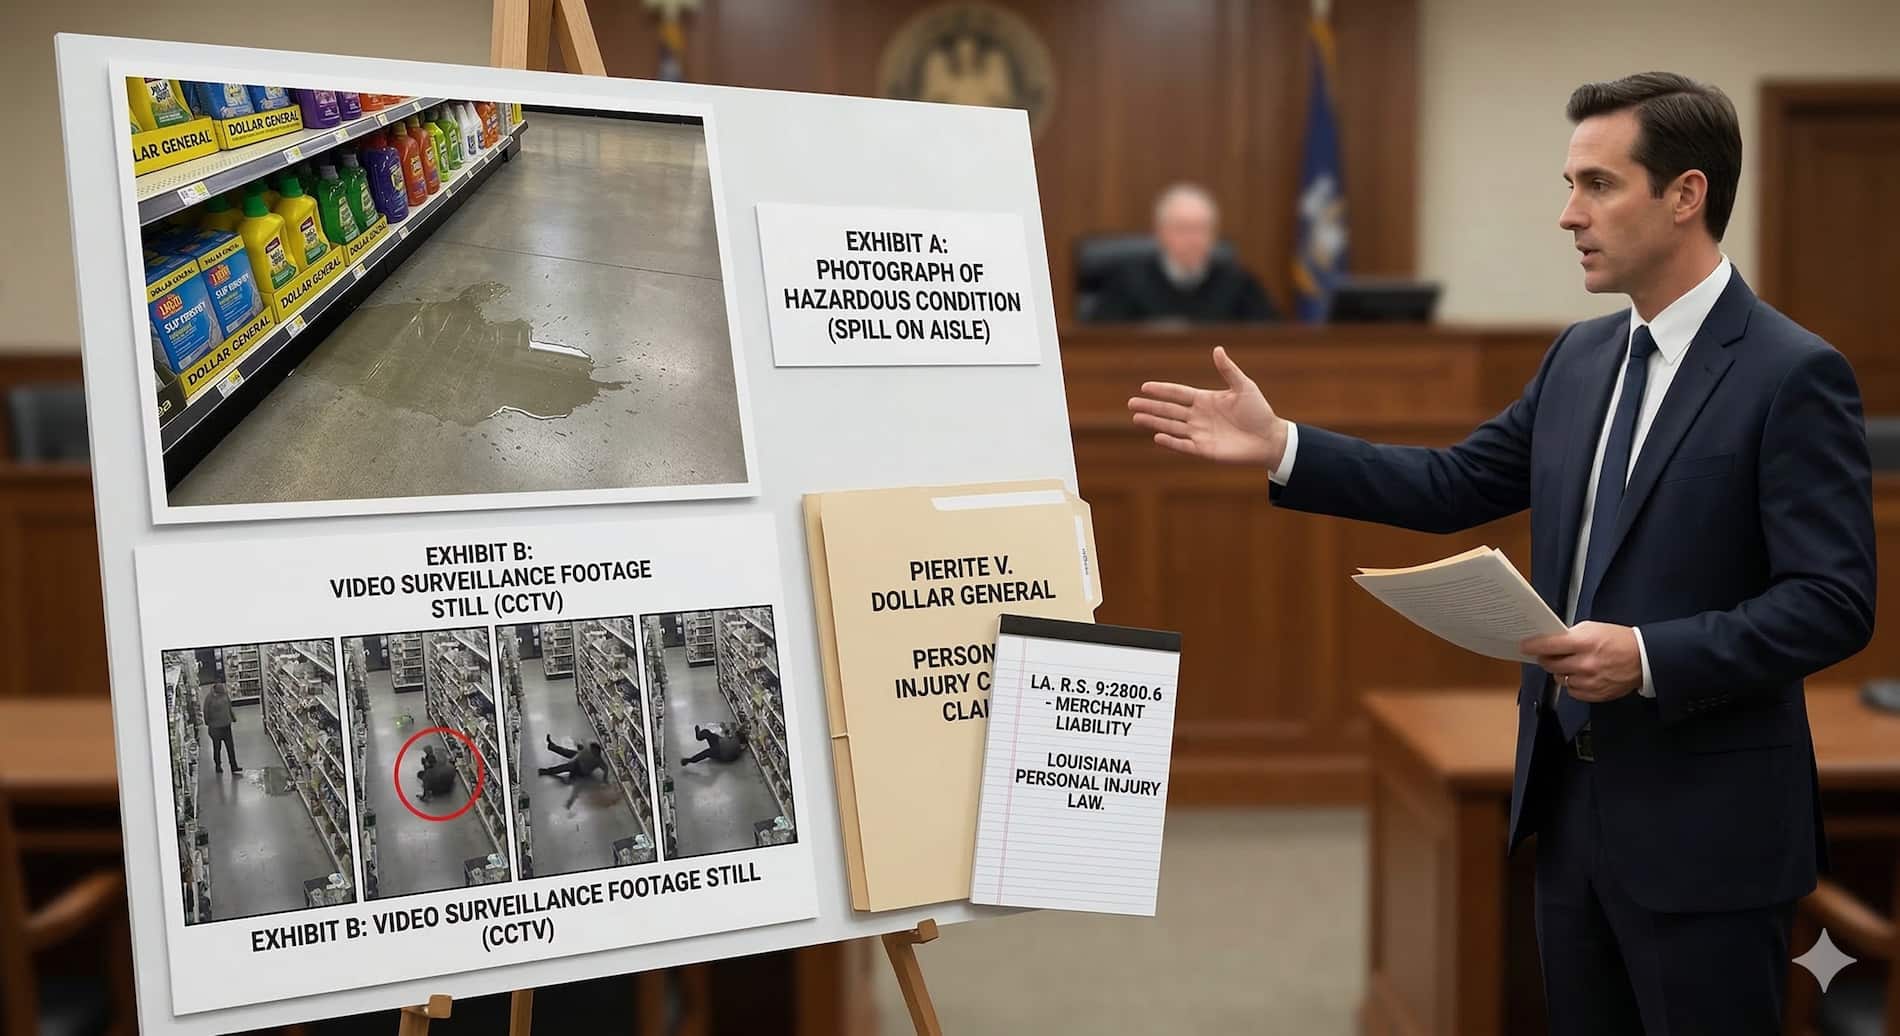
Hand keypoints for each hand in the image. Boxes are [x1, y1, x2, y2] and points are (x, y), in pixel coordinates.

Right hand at [1128, 347, 1287, 466]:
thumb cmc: (1259, 412)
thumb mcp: (1244, 386)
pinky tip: (1157, 436)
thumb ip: (1228, 370)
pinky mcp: (1204, 450)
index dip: (1162, 390)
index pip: (1178, 393)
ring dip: (1154, 422)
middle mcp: (1198, 416)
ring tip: (1136, 418)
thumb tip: (1217, 349)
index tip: (1145, 387)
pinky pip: (1184, 445)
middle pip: (1169, 410)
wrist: (1270, 438)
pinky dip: (1171, 442)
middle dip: (1150, 407)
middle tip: (1131, 403)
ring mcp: (1200, 433)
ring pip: (1171, 426)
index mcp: (1205, 399)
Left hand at [1520, 622, 1642, 702]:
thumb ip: (1570, 635)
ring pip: (1560, 679)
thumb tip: (1550, 641)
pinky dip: (1573, 684)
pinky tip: (1582, 676)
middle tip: (1547, 655)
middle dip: (1546, 659)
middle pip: (1550, 664)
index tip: (1524, 646)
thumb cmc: (1618, 640)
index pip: (1549, 645)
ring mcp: (1590, 681)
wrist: (1644, 659)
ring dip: (1561, 672)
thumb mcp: (1594, 628)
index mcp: (1584, 642)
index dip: (1533, 646)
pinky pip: (1572, 691)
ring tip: (1573, 665)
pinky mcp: (1595, 694)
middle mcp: (1585, 663)